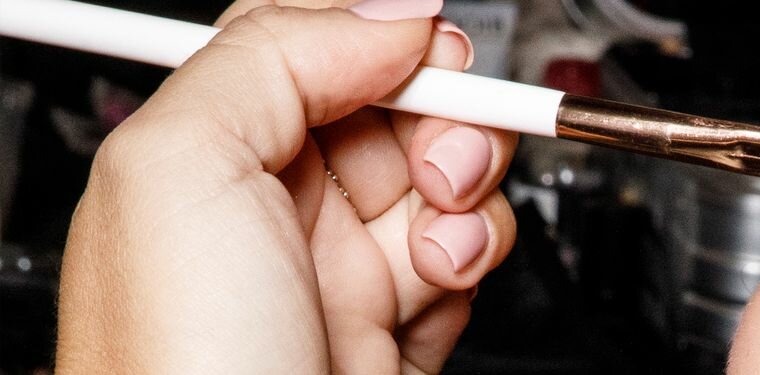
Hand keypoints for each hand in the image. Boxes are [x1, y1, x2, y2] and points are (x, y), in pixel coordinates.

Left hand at [57, 0, 515, 372]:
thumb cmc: (179, 371)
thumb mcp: (180, 167)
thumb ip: (276, 54)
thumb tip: (391, 13)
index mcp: (210, 149)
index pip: (315, 48)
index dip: (383, 42)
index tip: (426, 57)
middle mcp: (275, 206)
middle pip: (398, 110)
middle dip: (443, 123)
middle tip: (442, 161)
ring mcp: (342, 271)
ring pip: (447, 185)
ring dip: (467, 203)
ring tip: (438, 243)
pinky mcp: (401, 329)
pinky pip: (466, 262)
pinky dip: (472, 265)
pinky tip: (439, 290)